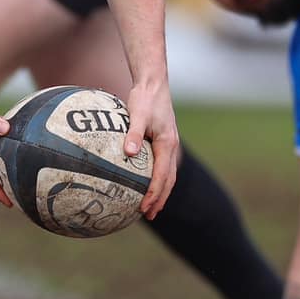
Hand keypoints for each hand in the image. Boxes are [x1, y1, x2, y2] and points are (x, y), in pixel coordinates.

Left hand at [121, 75, 180, 218]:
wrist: (154, 83)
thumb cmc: (145, 98)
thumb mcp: (137, 113)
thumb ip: (133, 133)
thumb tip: (128, 153)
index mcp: (167, 143)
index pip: (162, 175)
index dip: (154, 193)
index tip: (144, 207)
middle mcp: (171, 146)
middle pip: (168, 179)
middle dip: (160, 199)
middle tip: (148, 215)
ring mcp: (169, 144)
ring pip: (168, 174)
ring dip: (161, 192)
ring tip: (150, 207)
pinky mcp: (163, 141)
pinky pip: (162, 165)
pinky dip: (157, 179)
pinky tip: (144, 183)